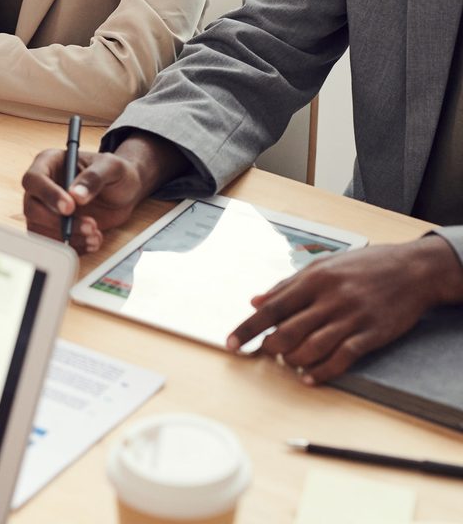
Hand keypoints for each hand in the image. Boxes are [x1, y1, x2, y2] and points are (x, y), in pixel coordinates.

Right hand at [22, 149, 152, 251]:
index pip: (34, 179)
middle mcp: (42, 186)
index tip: (70, 208)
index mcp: (49, 162)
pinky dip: (73, 247)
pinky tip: (92, 241)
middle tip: (90, 225)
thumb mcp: (111, 167)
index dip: (48, 195)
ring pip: (40, 229)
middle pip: (32, 209)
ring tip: (95, 234)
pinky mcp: (53, 228)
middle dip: (59, 223)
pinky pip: (52, 243)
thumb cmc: (115, 173)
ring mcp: (45, 209)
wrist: (124, 193)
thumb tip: (76, 195)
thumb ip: (94, 178)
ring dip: (67, 237)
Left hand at [227, 235, 462, 383]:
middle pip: (289, 330)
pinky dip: (322, 371)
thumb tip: (255, 301)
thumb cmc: (362, 265)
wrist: (411, 270)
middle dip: (270, 346)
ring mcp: (351, 317)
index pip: (272, 307)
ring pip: (312, 346)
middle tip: (263, 353)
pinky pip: (342, 357)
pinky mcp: (371, 334)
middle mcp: (329, 299)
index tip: (231, 342)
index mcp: (313, 279)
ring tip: (286, 363)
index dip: (249, 327)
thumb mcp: (321, 265)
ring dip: (293, 360)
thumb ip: (287, 285)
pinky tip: (309, 377)